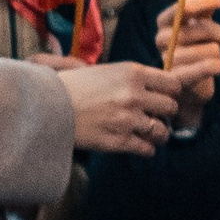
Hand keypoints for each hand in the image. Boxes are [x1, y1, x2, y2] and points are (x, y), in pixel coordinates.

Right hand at [58, 61, 182, 154]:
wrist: (46, 107)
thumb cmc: (71, 87)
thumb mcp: (103, 70)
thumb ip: (130, 76)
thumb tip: (153, 84)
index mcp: (132, 72)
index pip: (172, 83)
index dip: (170, 92)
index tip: (163, 96)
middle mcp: (134, 94)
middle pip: (171, 107)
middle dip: (164, 113)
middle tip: (154, 116)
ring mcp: (128, 119)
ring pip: (162, 131)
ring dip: (157, 133)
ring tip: (148, 133)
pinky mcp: (119, 141)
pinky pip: (147, 149)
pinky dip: (146, 149)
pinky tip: (137, 144)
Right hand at [157, 0, 219, 99]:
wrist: (187, 87)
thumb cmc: (193, 52)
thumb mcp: (198, 28)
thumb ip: (205, 8)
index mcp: (165, 23)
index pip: (185, 5)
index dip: (207, 1)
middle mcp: (162, 39)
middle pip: (201, 27)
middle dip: (219, 32)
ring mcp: (169, 60)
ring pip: (211, 49)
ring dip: (218, 53)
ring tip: (212, 58)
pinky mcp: (179, 79)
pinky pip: (210, 66)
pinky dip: (219, 66)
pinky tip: (217, 68)